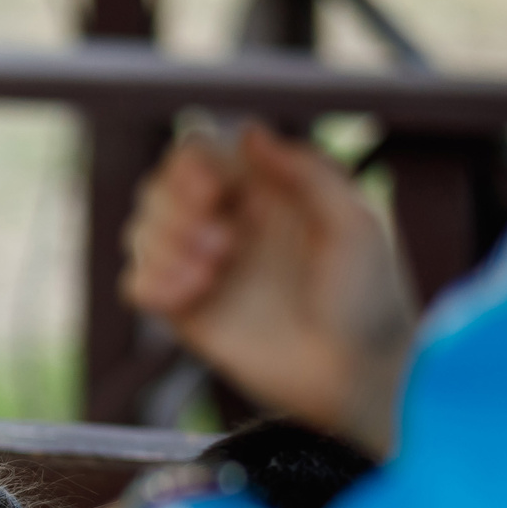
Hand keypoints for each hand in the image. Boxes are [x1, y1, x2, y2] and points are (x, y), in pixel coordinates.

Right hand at [121, 125, 415, 457]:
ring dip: (165, 244)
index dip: (191, 164)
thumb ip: (306, 172)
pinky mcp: (186, 314)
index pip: (199, 154)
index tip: (213, 189)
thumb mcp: (354, 223)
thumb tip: (248, 132)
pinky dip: (151, 282)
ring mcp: (203, 269)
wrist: (355, 376)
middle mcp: (227, 224)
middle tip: (220, 240)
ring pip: (140, 231)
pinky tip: (188, 294)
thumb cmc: (369, 298)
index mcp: (264, 192)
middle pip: (158, 188)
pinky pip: (137, 284)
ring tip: (211, 271)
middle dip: (175, 207)